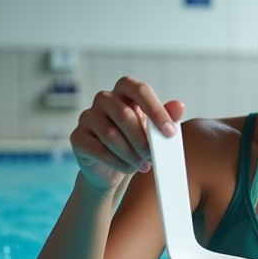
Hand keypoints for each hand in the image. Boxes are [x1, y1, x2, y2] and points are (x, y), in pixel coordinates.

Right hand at [70, 76, 182, 192]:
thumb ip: (166, 117)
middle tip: (154, 156)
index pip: (139, 90)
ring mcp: (87, 116)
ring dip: (130, 154)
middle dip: (142, 140)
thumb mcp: (155, 130)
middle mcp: (103, 99)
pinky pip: (98, 149)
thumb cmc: (136, 143)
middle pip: (124, 115)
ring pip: (110, 135)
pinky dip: (116, 162)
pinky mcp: (77, 136)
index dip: (155, 110)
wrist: (113, 168)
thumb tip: (179, 105)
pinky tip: (127, 168)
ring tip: (144, 165)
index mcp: (125, 91)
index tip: (170, 132)